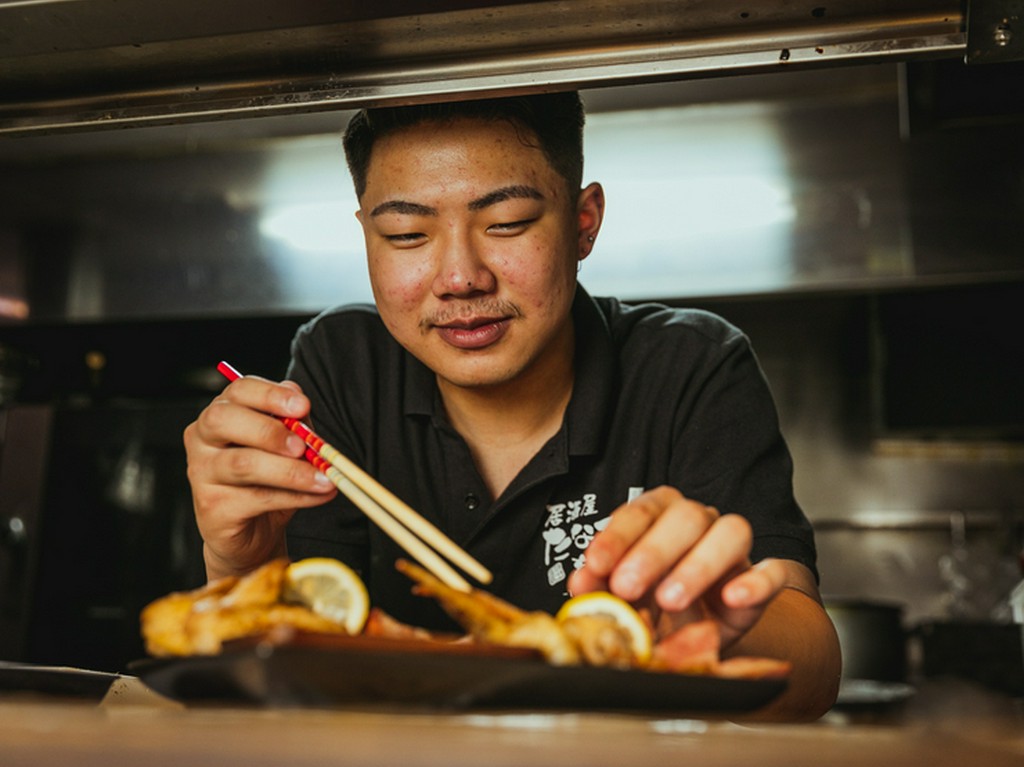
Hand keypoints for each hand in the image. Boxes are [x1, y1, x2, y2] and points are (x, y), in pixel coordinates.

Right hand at [183, 375, 336, 579]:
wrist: (252, 534)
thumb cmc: (268, 480)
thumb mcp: (286, 446)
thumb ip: (294, 425)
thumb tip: (304, 413)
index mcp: (221, 413)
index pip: (238, 390)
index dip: (270, 395)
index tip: (303, 406)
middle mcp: (202, 439)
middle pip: (225, 420)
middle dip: (269, 430)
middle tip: (303, 446)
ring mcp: (201, 474)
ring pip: (244, 464)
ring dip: (291, 470)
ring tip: (324, 477)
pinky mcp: (212, 509)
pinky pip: (257, 498)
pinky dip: (295, 496)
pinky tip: (319, 495)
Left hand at [566, 486, 789, 647]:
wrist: (691, 640)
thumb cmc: (650, 608)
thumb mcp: (619, 601)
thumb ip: (599, 589)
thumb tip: (580, 584)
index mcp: (659, 515)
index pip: (640, 512)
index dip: (617, 537)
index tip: (595, 565)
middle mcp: (699, 521)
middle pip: (686, 515)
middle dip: (653, 551)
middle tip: (627, 587)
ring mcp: (734, 549)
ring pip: (731, 531)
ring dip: (698, 564)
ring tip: (670, 599)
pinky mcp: (762, 581)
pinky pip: (773, 570)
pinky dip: (756, 581)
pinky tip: (732, 598)